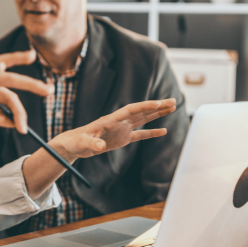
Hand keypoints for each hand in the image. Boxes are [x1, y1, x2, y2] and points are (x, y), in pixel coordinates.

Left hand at [50, 99, 176, 161]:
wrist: (73, 144)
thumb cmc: (76, 141)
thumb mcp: (82, 142)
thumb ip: (92, 143)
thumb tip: (100, 146)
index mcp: (111, 119)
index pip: (131, 110)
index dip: (145, 106)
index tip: (159, 103)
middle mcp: (119, 121)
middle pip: (142, 111)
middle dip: (157, 106)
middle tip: (174, 101)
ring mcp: (122, 129)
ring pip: (143, 119)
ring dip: (158, 114)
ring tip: (173, 107)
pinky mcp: (122, 138)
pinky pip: (140, 134)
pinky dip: (152, 132)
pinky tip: (164, 131)